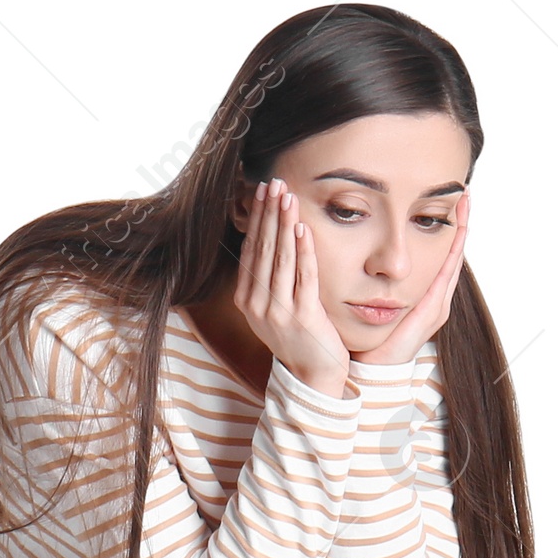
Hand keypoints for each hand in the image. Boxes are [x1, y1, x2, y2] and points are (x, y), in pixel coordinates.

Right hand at [234, 177, 351, 397]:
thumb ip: (267, 279)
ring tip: (288, 196)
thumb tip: (267, 240)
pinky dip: (303, 250)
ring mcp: (278, 312)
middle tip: (275, 183)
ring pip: (280, 259)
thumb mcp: (273, 308)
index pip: (250, 250)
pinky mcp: (302, 317)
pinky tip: (303, 228)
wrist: (311, 375)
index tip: (262, 191)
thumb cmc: (297, 337)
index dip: (256, 219)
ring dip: (284, 224)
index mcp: (246, 300)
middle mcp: (257, 305)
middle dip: (269, 213)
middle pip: (263, 249)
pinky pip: (303, 276)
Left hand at [358, 184, 470, 366]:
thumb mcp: (374, 299)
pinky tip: (455, 230)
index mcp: (425, 293)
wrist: (374, 365)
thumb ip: (375, 280)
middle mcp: (436, 296)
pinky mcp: (433, 309)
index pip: (440, 254)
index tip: (449, 201)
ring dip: (460, 230)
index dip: (446, 229)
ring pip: (453, 258)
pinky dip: (453, 250)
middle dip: (459, 223)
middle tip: (464, 193)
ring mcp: (438, 302)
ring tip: (463, 203)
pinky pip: (445, 273)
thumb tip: (363, 255)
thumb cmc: (371, 335)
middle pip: (452, 251)